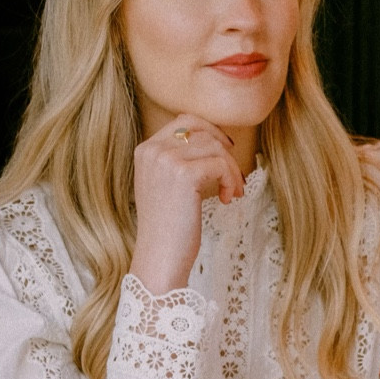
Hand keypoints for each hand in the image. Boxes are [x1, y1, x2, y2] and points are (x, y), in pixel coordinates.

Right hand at [129, 114, 245, 294]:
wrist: (159, 257)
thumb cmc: (167, 228)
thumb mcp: (164, 185)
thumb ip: (177, 161)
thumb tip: (214, 142)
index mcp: (145, 150)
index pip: (184, 121)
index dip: (210, 132)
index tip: (226, 151)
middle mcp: (153, 150)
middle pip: (203, 132)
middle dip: (225, 151)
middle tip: (234, 175)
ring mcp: (166, 161)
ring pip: (215, 147)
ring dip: (231, 169)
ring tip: (232, 191)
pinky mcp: (184, 175)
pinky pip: (220, 164)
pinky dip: (230, 180)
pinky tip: (227, 198)